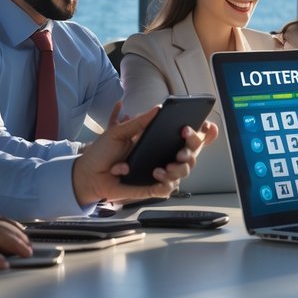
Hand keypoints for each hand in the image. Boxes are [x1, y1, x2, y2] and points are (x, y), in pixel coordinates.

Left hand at [70, 106, 218, 206]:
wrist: (87, 174)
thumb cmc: (103, 152)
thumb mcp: (118, 132)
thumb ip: (139, 122)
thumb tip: (158, 108)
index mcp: (157, 140)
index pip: (186, 137)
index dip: (202, 132)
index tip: (209, 125)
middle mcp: (162, 156)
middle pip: (191, 153)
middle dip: (193, 146)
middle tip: (184, 137)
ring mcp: (159, 172)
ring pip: (183, 171)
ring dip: (178, 167)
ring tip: (163, 166)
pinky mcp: (151, 187)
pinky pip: (168, 189)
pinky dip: (165, 183)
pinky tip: (156, 175)